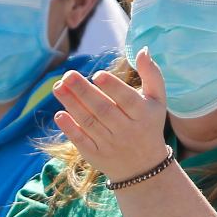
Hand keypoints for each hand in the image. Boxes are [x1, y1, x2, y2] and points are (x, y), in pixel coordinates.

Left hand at [50, 48, 168, 183]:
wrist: (144, 167)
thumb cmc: (148, 124)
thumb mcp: (157, 101)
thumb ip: (152, 75)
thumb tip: (143, 50)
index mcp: (143, 115)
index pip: (127, 99)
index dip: (112, 87)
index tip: (97, 74)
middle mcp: (127, 131)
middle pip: (103, 110)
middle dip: (83, 92)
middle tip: (68, 75)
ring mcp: (111, 145)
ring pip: (89, 123)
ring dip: (72, 105)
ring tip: (58, 87)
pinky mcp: (96, 155)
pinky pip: (82, 141)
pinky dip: (70, 129)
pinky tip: (59, 114)